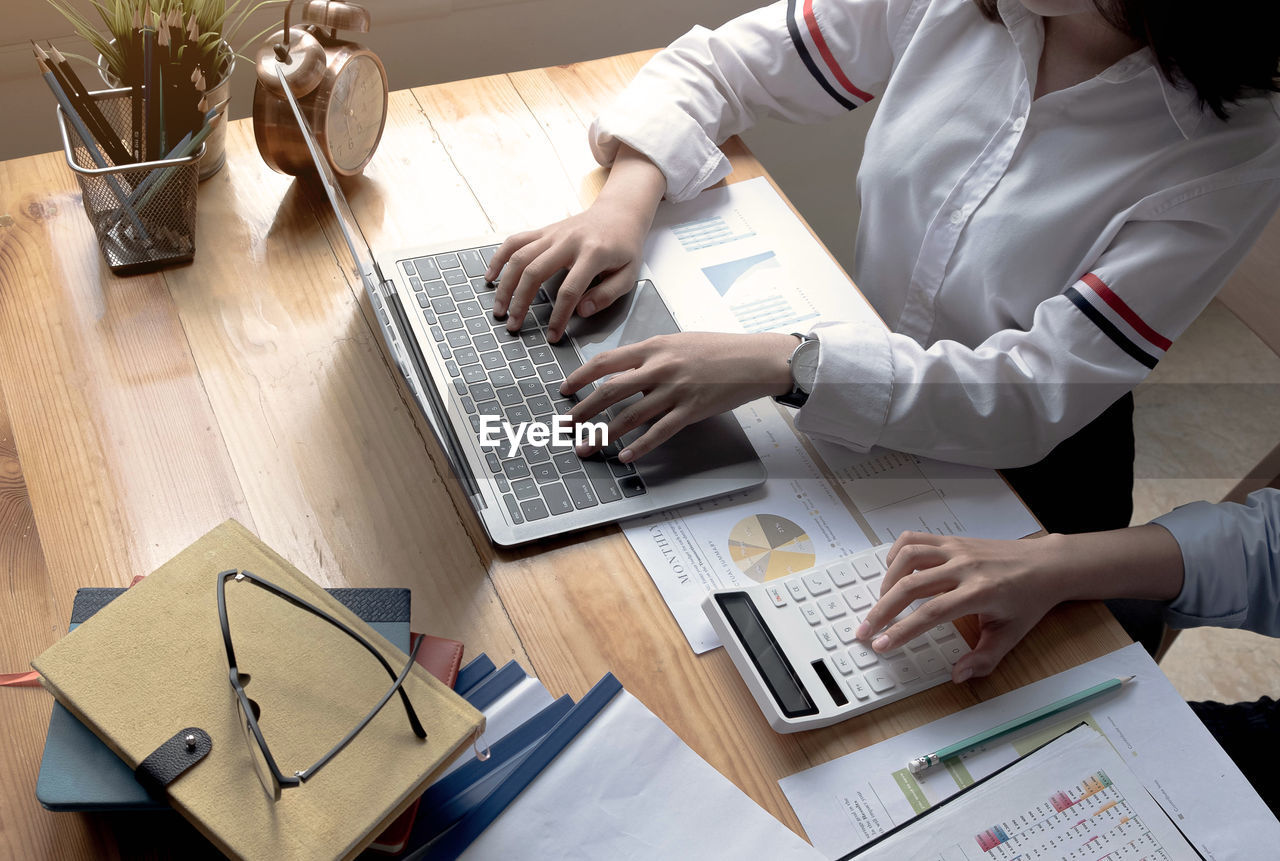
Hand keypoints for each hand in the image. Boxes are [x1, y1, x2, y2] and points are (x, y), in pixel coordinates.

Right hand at [484, 145, 664, 342]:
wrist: (619, 213)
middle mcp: (569, 241)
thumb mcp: (629, 274)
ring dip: (506, 285)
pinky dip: (499, 258)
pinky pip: (515, 241)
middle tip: (514, 326)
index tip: (552, 335)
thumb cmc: (625, 247)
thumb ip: (607, 295)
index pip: (570, 290)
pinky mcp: (544, 231)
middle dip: (521, 302)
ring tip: (499, 309)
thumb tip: (581, 311)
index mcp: (593, 253)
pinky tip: (491, 277)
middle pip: (535, 272)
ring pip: (520, 257)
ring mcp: (553, 234)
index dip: (559, 316)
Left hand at [561, 331, 798, 461]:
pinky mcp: (690, 411)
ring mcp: (675, 390)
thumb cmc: (717, 349)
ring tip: (586, 447)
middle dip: (582, 411)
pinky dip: (639, 447)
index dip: (580, 376)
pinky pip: (659, 432)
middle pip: (609, 391)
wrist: (753, 359)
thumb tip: (622, 376)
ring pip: (629, 416)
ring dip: (603, 435)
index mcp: (653, 347)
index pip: (606, 361)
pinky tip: (625, 457)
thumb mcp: (677, 343)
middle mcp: (659, 368)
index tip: (564, 390)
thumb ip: (649, 357)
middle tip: (565, 426)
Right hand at [854, 532, 1071, 682]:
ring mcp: (956, 550)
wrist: (1045, 565)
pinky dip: (896, 554)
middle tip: (865, 629)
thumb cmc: (1028, 600)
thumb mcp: (1011, 635)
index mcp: (979, 592)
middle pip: (910, 585)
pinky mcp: (951, 540)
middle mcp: (964, 567)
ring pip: (908, 557)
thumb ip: (983, 659)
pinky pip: (914, 539)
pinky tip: (894, 572)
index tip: (881, 645)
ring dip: (887, 580)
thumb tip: (957, 675)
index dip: (902, 630)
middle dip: (882, 610)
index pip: (931, 612)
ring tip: (881, 602)